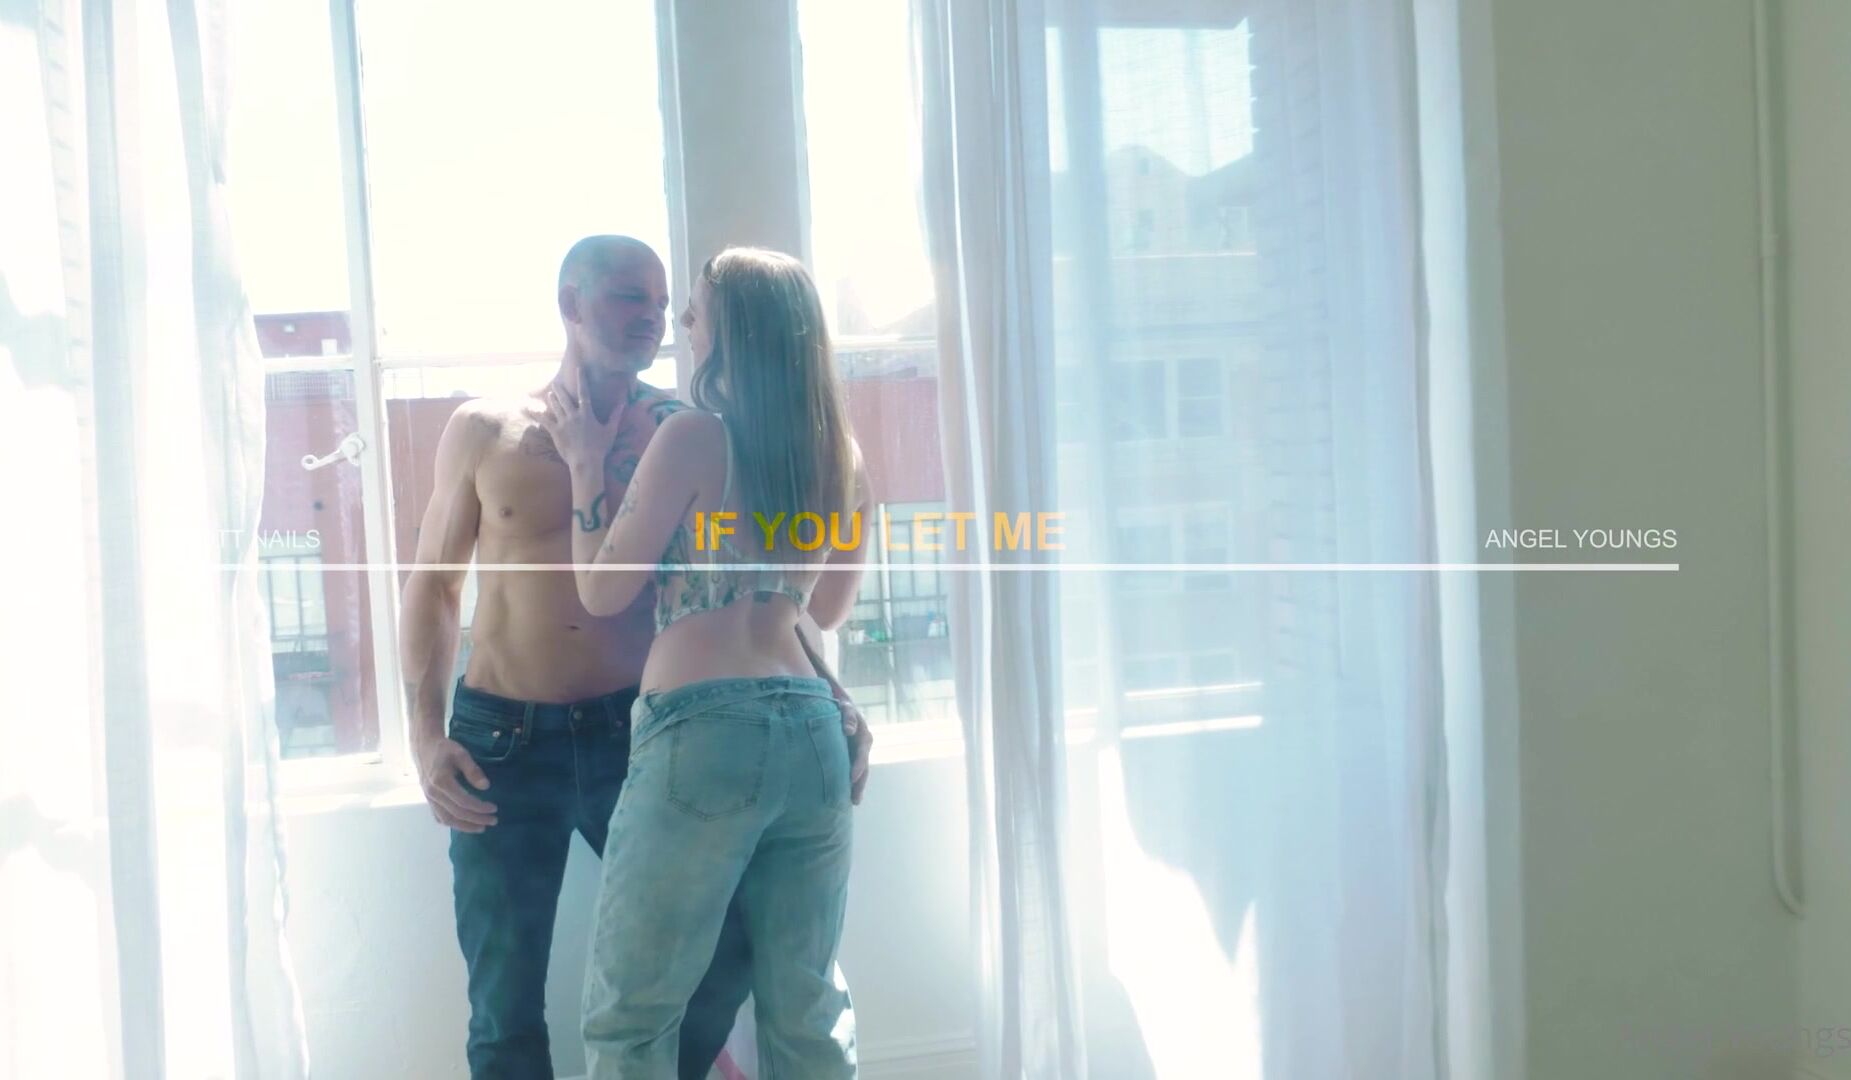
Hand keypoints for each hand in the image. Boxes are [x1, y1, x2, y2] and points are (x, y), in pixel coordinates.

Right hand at [414, 736, 497, 831]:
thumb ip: (473, 770)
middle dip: (476, 820)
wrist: (424, 748)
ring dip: (465, 826)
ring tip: (481, 827)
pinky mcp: (428, 800)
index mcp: (442, 781)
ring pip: (446, 819)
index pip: (463, 802)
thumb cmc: (444, 749)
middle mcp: (434, 793)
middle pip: (456, 814)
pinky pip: (439, 817)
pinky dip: (452, 823)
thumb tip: (485, 787)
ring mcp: (429, 799)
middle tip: (493, 821)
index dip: (479, 808)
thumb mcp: (461, 754)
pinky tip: (464, 825)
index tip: (493, 809)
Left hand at [537, 357, 622, 471]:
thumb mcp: (610, 430)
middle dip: (560, 389)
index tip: (578, 369)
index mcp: (587, 413)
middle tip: (555, 382)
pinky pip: (544, 421)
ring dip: (552, 400)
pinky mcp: (555, 431)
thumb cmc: (600, 447)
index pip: (584, 393)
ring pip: (555, 407)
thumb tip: (623, 402)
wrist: (586, 461)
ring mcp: (563, 423)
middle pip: (565, 399)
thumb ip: (615, 415)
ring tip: (549, 394)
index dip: (581, 380)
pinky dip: (536, 414)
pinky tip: (529, 409)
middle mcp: (573, 415)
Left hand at [841, 700, 872, 804]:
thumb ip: (848, 715)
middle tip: (855, 799)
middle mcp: (863, 747)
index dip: (858, 767)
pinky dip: (850, 784)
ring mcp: (857, 753)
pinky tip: (846, 796)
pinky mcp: (850, 757)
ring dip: (857, 787)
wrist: (837, 705)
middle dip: (859, 784)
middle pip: (863, 768)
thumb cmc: (840, 705)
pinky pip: (852, 772)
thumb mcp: (845, 706)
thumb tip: (848, 730)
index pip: (862, 754)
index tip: (852, 779)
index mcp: (863, 736)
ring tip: (854, 802)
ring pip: (860, 773)